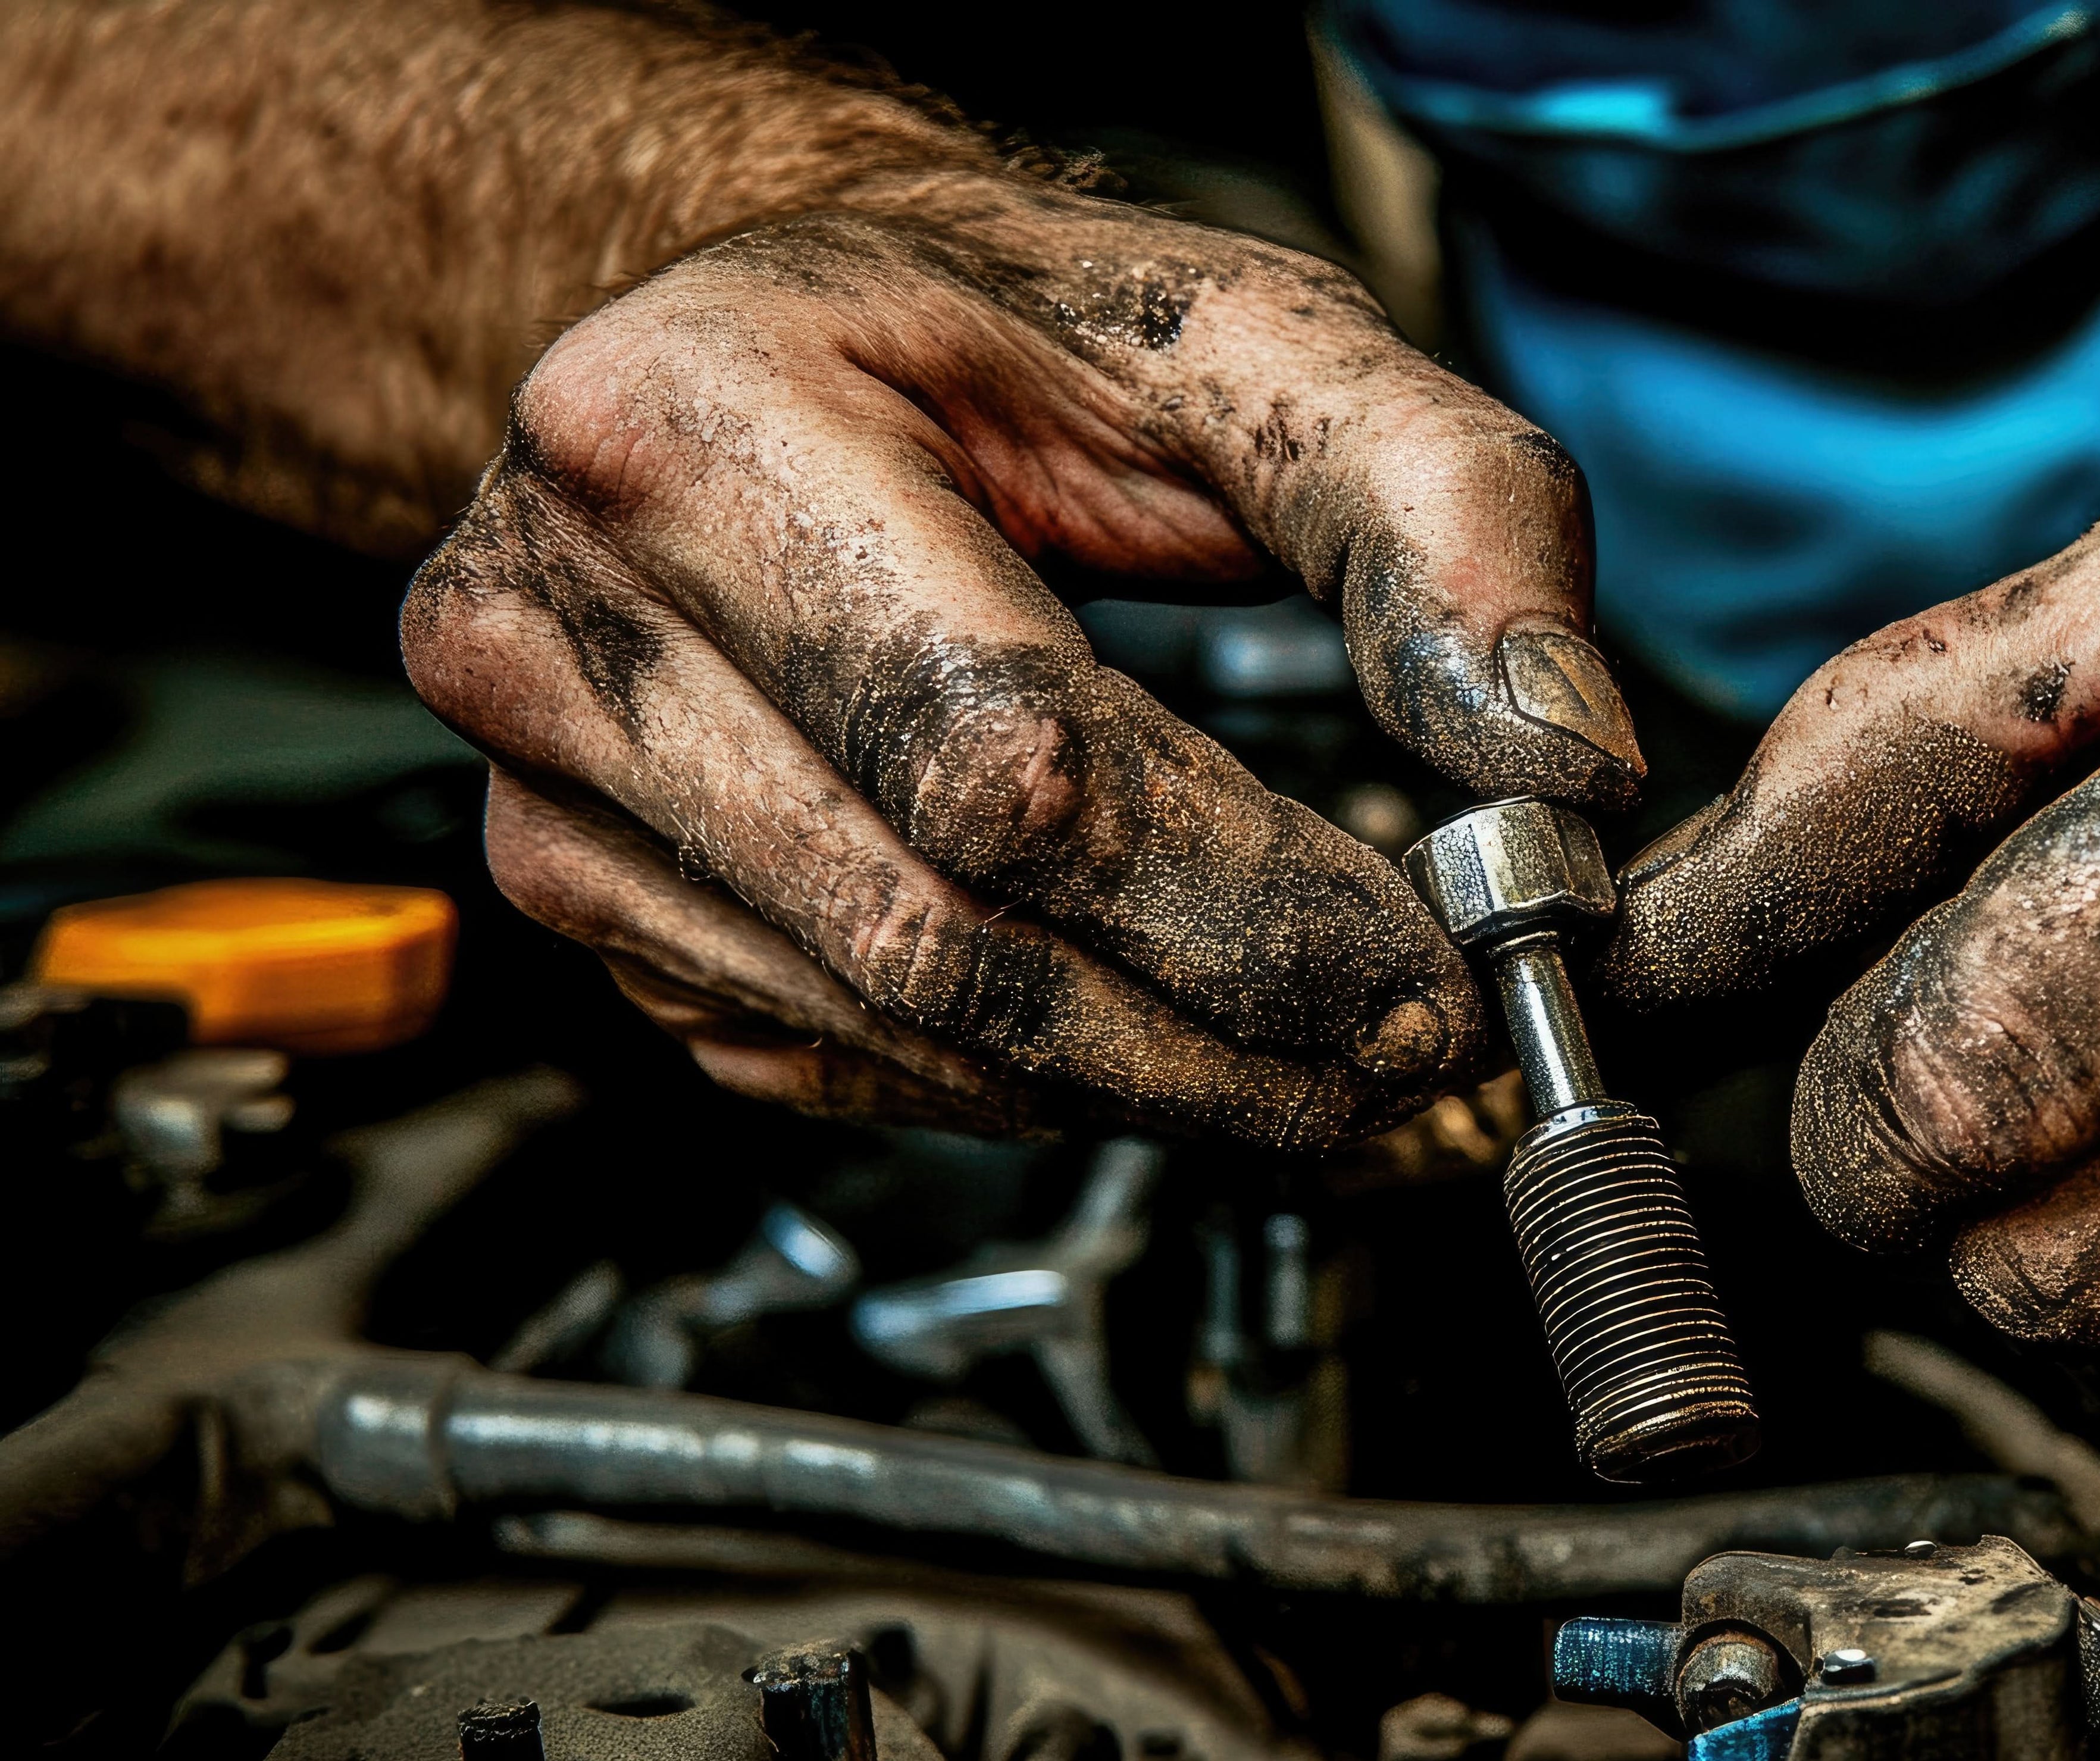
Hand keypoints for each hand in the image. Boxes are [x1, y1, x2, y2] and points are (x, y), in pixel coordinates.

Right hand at [404, 177, 1639, 1145]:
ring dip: (1132, 1086)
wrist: (758, 341)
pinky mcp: (574, 889)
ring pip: (886, 1024)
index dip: (1241, 905)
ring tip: (1310, 1071)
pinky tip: (1138, 1037)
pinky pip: (824, 1052)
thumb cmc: (991, 334)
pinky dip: (1013, 1080)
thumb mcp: (1243, 339)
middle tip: (1401, 1069)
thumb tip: (1561, 756)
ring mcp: (537, 778)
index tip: (1427, 981)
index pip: (1006, 755)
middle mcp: (557, 615)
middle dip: (1212, 1038)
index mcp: (696, 431)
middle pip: (940, 927)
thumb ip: (1441, 515)